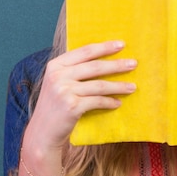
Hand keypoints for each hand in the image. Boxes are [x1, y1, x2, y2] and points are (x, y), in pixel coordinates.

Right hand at [18, 41, 135, 175]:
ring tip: (132, 87)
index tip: (121, 44)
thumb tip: (102, 59)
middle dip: (116, 65)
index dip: (104, 47)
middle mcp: (58, 75)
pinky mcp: (72, 106)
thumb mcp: (57, 82)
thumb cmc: (54, 106)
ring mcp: (64, 91)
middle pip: (94, 66)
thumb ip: (72, 70)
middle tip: (133, 64)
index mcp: (55, 65)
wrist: (43, 132)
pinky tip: (118, 103)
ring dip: (118, 86)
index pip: (84, 51)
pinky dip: (110, 102)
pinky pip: (97, 101)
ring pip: (99, 85)